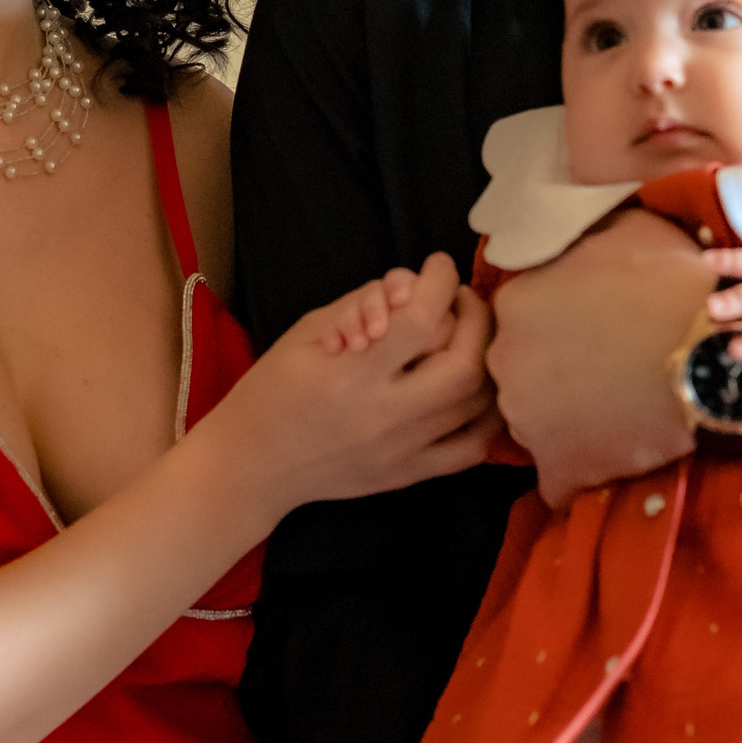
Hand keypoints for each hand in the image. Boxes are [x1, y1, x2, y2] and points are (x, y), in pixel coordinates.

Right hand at [223, 253, 497, 510]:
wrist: (254, 465)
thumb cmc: (273, 391)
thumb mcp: (305, 332)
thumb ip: (363, 304)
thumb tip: (414, 287)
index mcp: (350, 375)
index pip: (420, 320)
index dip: (441, 282)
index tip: (439, 267)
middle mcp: (384, 416)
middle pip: (466, 364)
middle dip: (476, 319)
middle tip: (460, 301)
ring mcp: (403, 451)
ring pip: (478, 405)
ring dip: (486, 359)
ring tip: (469, 337)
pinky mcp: (410, 475)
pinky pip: (473, 448)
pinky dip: (487, 414)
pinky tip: (474, 388)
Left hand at [486, 207, 718, 507]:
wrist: (712, 355)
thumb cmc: (672, 286)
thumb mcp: (628, 230)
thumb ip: (586, 233)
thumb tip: (579, 228)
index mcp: (514, 305)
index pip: (520, 321)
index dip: (557, 327)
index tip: (591, 331)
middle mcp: (504, 363)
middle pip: (521, 372)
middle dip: (554, 373)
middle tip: (605, 370)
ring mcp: (525, 421)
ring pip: (537, 422)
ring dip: (567, 420)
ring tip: (616, 410)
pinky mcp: (556, 468)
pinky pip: (559, 474)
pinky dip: (581, 468)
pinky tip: (613, 451)